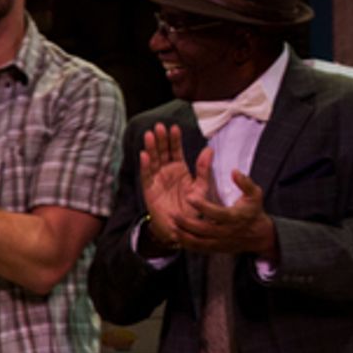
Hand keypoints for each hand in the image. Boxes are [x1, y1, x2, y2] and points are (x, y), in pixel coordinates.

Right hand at [139, 124, 210, 249]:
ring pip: (153, 160)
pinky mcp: (149, 190)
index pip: (176, 150)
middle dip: (161, 139)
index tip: (175, 127)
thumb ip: (204, 169)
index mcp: (180, 169)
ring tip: (150, 135)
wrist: (181, 226)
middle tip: (159, 126)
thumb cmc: (192, 207)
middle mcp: (167, 171)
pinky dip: (145, 165)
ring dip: (151, 148)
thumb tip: (209, 149)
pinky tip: (144, 154)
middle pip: (163, 152)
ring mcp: (157, 179)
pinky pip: (146, 176)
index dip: (175, 140)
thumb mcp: (201, 187)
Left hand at [170, 152, 276, 256]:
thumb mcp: (255, 194)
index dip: (202, 206)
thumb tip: (234, 171)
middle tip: (172, 213)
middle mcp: (227, 231)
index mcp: (235, 217)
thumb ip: (245, 183)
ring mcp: (221, 242)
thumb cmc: (254, 211)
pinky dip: (186, 243)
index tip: (189, 197)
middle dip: (186, 222)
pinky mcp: (216, 248)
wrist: (259, 235)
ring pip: (199, 241)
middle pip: (203, 229)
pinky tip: (176, 235)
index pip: (217, 213)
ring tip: (170, 224)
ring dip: (183, 234)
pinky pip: (199, 248)